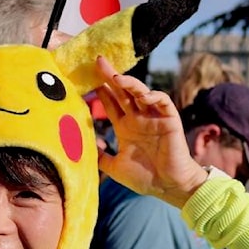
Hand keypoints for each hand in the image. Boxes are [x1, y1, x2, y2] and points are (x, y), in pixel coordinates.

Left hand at [94, 57, 207, 207]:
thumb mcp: (114, 167)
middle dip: (111, 76)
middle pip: (123, 92)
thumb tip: (79, 148)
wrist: (169, 187)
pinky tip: (142, 96)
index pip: (111, 103)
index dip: (101, 91)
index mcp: (126, 127)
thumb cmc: (145, 178)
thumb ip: (99, 157)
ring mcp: (154, 118)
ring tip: (116, 77)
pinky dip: (153, 96)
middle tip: (98, 61)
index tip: (86, 77)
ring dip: (129, 83)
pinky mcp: (169, 120)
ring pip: (140, 92)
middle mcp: (138, 118)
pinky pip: (162, 101)